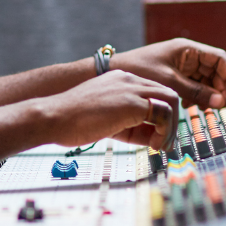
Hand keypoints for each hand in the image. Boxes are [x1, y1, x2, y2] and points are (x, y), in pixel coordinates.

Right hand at [45, 70, 180, 149]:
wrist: (53, 118)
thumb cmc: (71, 121)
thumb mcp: (105, 118)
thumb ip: (127, 123)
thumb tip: (150, 138)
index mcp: (120, 80)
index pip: (153, 93)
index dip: (160, 115)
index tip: (156, 136)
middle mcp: (129, 79)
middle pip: (167, 94)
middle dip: (172, 120)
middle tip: (166, 143)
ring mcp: (132, 89)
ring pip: (171, 100)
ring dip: (171, 126)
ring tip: (162, 146)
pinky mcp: (133, 103)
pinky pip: (164, 113)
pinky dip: (165, 131)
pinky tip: (154, 145)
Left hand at [109, 38, 225, 108]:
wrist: (111, 73)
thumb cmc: (138, 72)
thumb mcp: (170, 82)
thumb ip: (196, 92)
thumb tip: (221, 102)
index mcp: (187, 49)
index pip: (219, 59)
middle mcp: (186, 55)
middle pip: (214, 71)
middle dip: (221, 89)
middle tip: (223, 108)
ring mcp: (180, 66)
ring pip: (204, 80)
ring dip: (209, 95)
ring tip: (208, 110)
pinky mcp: (173, 77)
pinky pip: (193, 86)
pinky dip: (196, 97)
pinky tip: (193, 108)